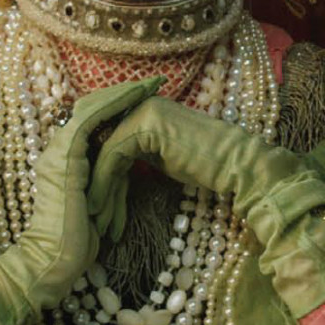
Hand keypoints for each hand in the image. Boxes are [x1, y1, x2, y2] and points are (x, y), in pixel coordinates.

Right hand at [0, 77, 163, 324]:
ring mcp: (59, 152)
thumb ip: (107, 185)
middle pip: (93, 108)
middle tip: (156, 81)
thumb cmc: (77, 244)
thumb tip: (128, 177)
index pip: (95, 123)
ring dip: (123, 94)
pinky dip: (113, 106)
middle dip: (126, 93)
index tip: (152, 97)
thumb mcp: (98, 205)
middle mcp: (59, 150)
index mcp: (67, 160)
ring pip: (92, 109)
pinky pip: (90, 122)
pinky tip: (135, 97)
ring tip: (151, 84)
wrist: (52, 263)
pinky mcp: (65, 158)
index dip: (122, 106)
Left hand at [87, 98, 324, 318]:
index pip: (102, 136)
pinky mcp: (147, 125)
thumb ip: (132, 154)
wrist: (239, 166)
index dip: (93, 171)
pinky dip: (105, 187)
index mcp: (140, 105)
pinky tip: (104, 212)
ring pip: (102, 153)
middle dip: (89, 181)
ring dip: (96, 191)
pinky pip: (113, 156)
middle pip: (97, 142)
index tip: (91, 205)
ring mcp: (142, 110)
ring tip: (97, 222)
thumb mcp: (159, 158)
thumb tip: (104, 167)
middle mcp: (138, 102)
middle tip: (86, 215)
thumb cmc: (204, 166)